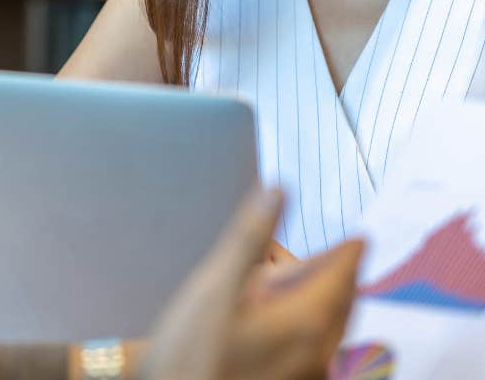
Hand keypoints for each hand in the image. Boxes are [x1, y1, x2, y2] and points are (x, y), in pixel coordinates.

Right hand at [137, 188, 362, 379]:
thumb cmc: (191, 354)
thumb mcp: (215, 287)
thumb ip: (249, 237)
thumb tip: (276, 190)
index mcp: (306, 321)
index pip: (342, 275)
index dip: (350, 252)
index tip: (360, 237)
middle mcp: (317, 355)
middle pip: (341, 304)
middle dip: (340, 276)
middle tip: (340, 255)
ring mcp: (306, 377)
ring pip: (331, 330)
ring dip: (327, 302)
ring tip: (315, 282)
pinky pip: (317, 351)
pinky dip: (313, 326)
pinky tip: (289, 322)